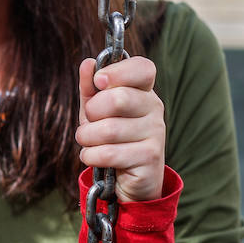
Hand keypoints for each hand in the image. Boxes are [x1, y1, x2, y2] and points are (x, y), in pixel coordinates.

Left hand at [75, 56, 165, 202]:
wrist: (128, 178)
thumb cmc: (110, 138)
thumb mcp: (96, 111)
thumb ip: (90, 88)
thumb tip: (88, 63)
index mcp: (143, 90)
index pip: (143, 68)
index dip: (117, 71)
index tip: (98, 81)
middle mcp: (154, 108)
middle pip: (119, 98)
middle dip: (92, 112)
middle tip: (90, 122)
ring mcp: (156, 133)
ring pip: (109, 129)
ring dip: (87, 138)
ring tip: (89, 142)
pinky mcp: (151, 157)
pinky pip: (110, 153)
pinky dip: (92, 156)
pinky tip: (94, 157)